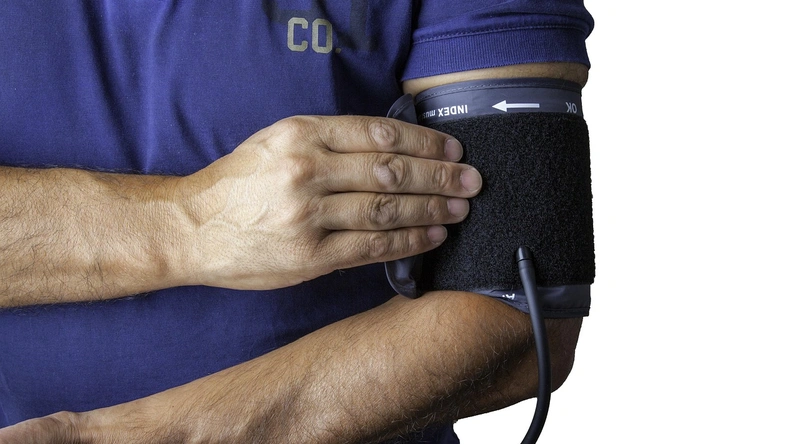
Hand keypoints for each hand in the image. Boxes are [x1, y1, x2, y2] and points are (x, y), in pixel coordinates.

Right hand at [175, 115, 480, 289]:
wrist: (193, 228)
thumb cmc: (239, 183)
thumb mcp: (276, 141)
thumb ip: (329, 140)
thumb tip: (392, 147)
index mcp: (301, 134)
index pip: (378, 133)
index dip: (424, 141)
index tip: (451, 148)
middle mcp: (307, 170)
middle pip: (391, 171)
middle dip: (440, 176)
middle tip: (471, 180)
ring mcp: (309, 216)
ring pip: (387, 210)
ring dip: (432, 209)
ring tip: (459, 209)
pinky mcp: (310, 257)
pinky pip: (371, 247)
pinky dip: (408, 241)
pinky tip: (432, 236)